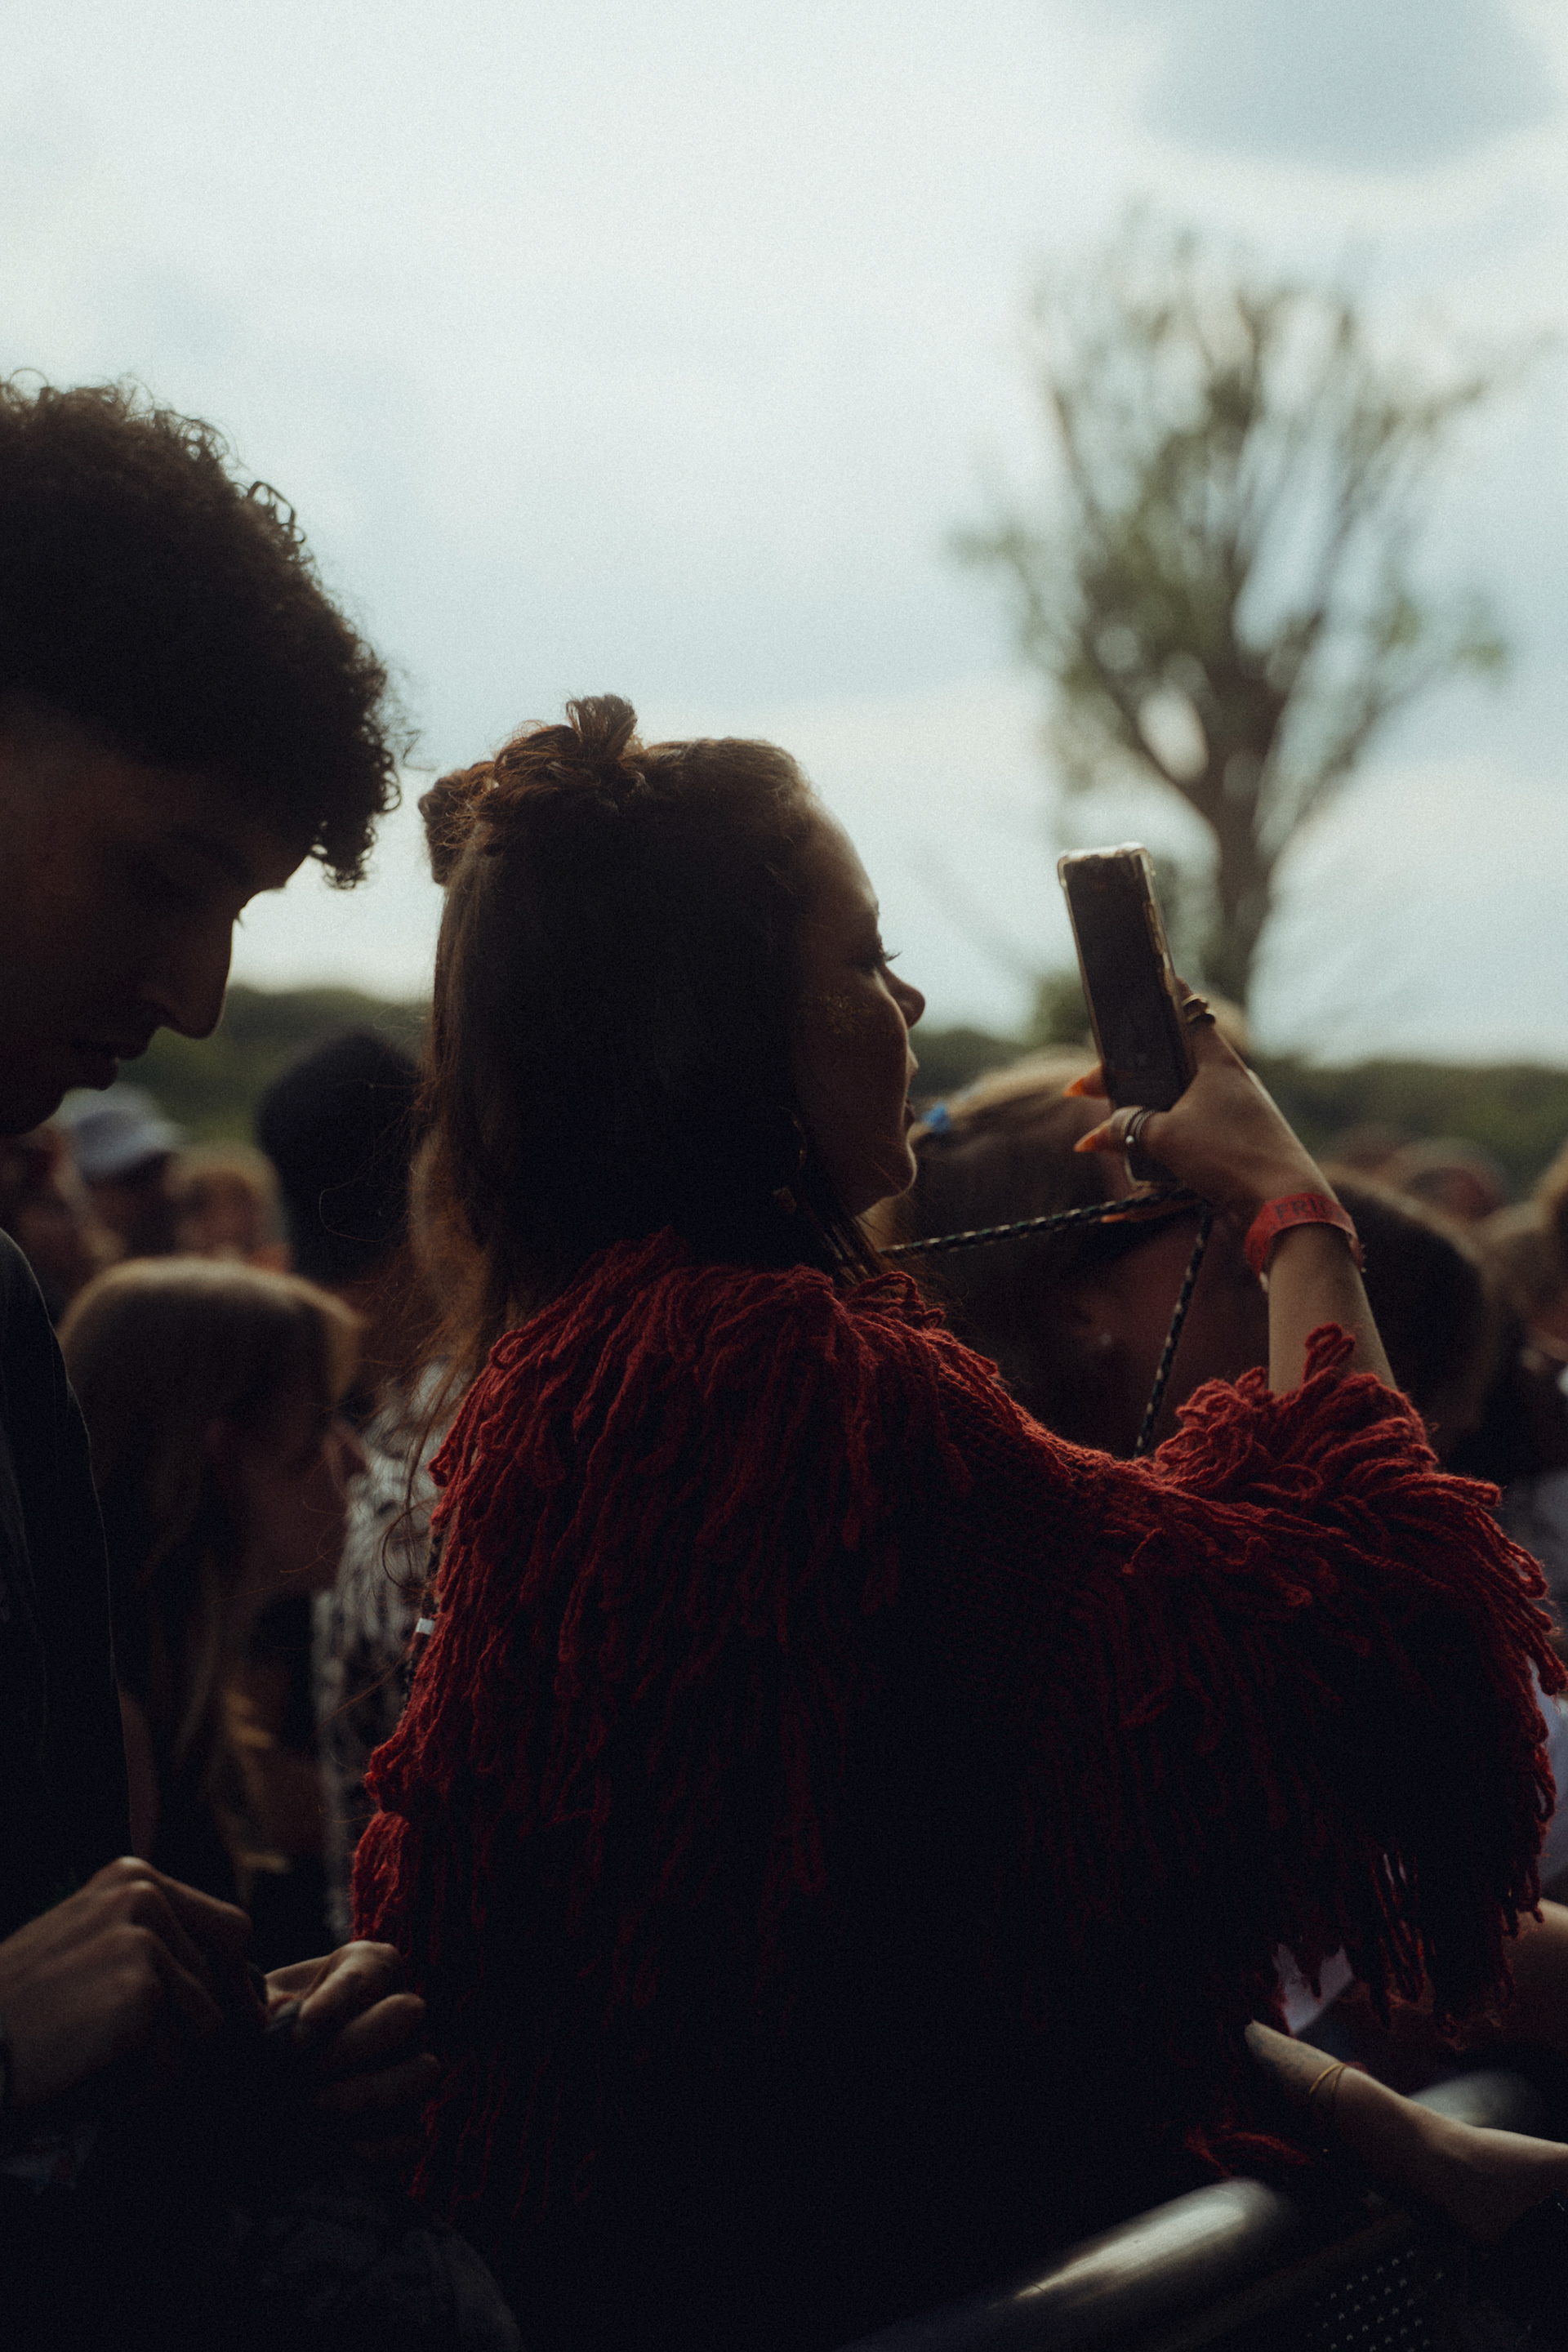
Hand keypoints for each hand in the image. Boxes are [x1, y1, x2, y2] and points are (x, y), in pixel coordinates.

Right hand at [0, 1858, 252, 2114]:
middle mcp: (145, 1897)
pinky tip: (84, 2072)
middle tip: (124, 2045)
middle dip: (192, 2026)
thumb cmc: (22, 2010)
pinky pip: (175, 2063)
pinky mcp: (140, 1995)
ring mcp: (143, 1942)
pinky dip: (136, 2086)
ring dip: (160, 2057)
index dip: (232, 1983)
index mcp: (135, 1878)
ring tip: (95, 2053)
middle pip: (225, 1981)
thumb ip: (159, 1943)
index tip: (223, 2019)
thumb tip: (249, 1990)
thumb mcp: (88, 1944)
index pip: (232, 1930)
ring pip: (206, 2026)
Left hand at [265, 1941, 436, 2156]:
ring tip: (313, 2108)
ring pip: (423, 2071)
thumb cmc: (258, 2036)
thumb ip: (265, 2006)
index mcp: (368, 1971)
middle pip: (406, 2013)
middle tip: (301, 2071)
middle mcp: (398, 2014)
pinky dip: (382, 2147)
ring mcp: (408, 2069)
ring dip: (369, 2091)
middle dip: (351, 2045)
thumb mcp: (256, 2011)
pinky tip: (336, 2149)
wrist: (246, 2096)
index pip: (374, 1969)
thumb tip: (275, 2018)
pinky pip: (414, 2137)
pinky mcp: (403, 2126)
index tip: (296, 2035)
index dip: (338, 2000)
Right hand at [1073, 996, 1323, 1225]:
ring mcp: (1232, 1122)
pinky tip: (1131, 1206)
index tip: (1139, 985)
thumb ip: (1126, 1129)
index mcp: (1217, 1064)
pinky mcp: (1233, 1156)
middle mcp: (1227, 1087)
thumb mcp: (1165, 1136)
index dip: (1159, 1001)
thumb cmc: (1228, 1154)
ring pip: (1174, 1117)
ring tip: (1100, 1144)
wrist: (1283, 1206)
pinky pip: (1187, 1156)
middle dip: (1125, 1085)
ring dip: (1139, 1132)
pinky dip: (1159, 1173)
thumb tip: (1094, 1137)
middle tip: (1083, 1089)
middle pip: (1168, 1073)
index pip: (1186, 1016)